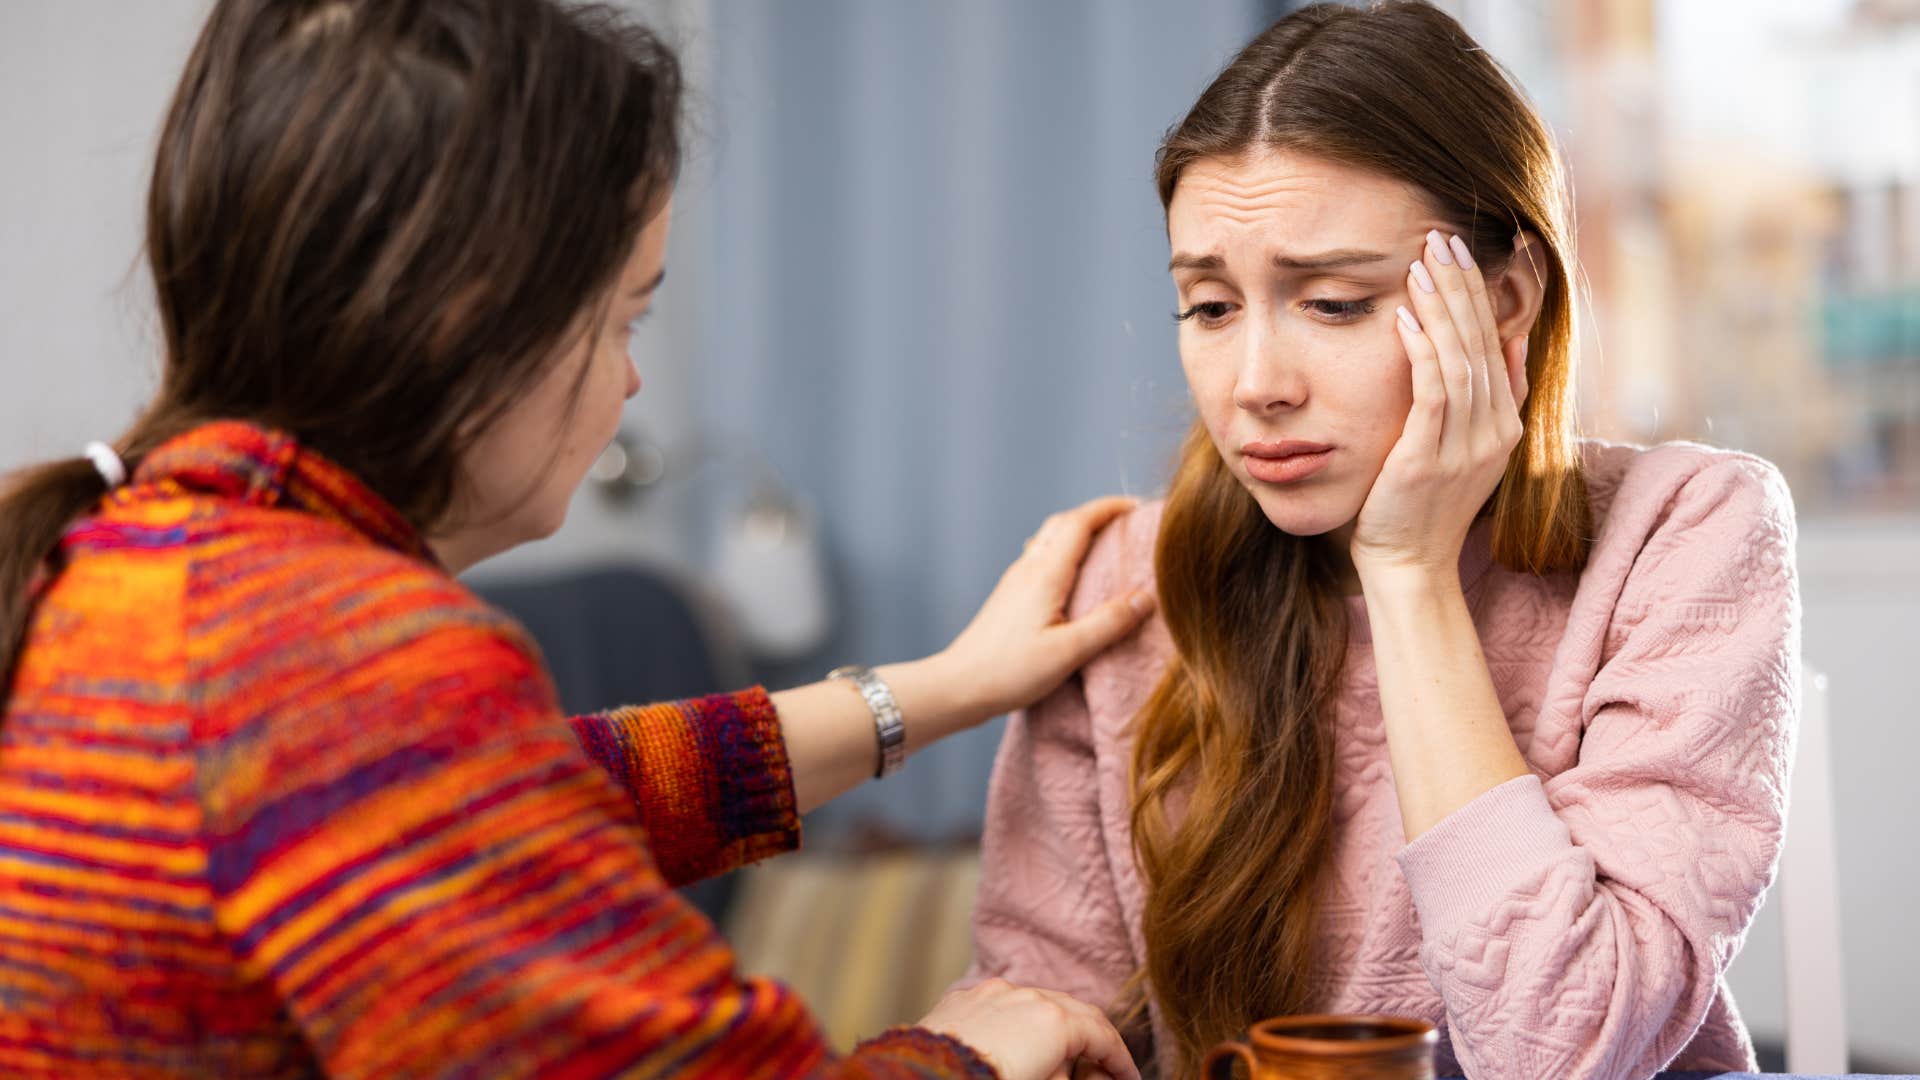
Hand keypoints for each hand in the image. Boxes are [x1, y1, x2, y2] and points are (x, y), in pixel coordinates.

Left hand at [918, 978, 1139, 1079]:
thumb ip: (1069, 1077)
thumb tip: (1076, 1073)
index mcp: (1054, 1021)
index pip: (1103, 1035)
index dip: (1121, 1060)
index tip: (1128, 1078)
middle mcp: (1026, 996)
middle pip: (1074, 1012)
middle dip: (1092, 1040)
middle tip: (1101, 1070)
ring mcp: (991, 993)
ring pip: (1037, 1002)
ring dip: (1055, 1028)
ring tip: (1058, 1060)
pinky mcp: (963, 999)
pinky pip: (1002, 1005)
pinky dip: (1019, 1023)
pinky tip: (1015, 1046)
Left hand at [935, 496, 1154, 720]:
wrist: (958, 686)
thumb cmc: (1011, 672)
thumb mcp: (1069, 651)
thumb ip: (1108, 623)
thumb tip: (1145, 597)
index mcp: (1045, 575)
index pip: (1079, 523)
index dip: (1109, 508)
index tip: (1138, 506)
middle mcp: (1028, 569)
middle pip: (1063, 523)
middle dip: (1097, 514)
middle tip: (1128, 521)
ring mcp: (1015, 581)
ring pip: (1049, 538)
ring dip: (1079, 530)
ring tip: (1106, 542)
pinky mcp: (1009, 595)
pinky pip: (1040, 557)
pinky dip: (1063, 550)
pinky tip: (1072, 572)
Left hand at [1351, 229, 1529, 582]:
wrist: (1410, 566)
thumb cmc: (1421, 506)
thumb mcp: (1465, 448)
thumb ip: (1488, 397)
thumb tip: (1507, 341)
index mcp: (1505, 424)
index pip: (1496, 344)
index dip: (1482, 295)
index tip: (1467, 252)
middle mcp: (1494, 431)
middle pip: (1482, 343)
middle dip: (1463, 288)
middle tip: (1443, 239)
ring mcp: (1466, 446)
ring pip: (1461, 360)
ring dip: (1442, 308)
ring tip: (1423, 263)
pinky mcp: (1430, 457)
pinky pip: (1432, 393)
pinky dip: (1421, 351)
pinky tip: (1405, 317)